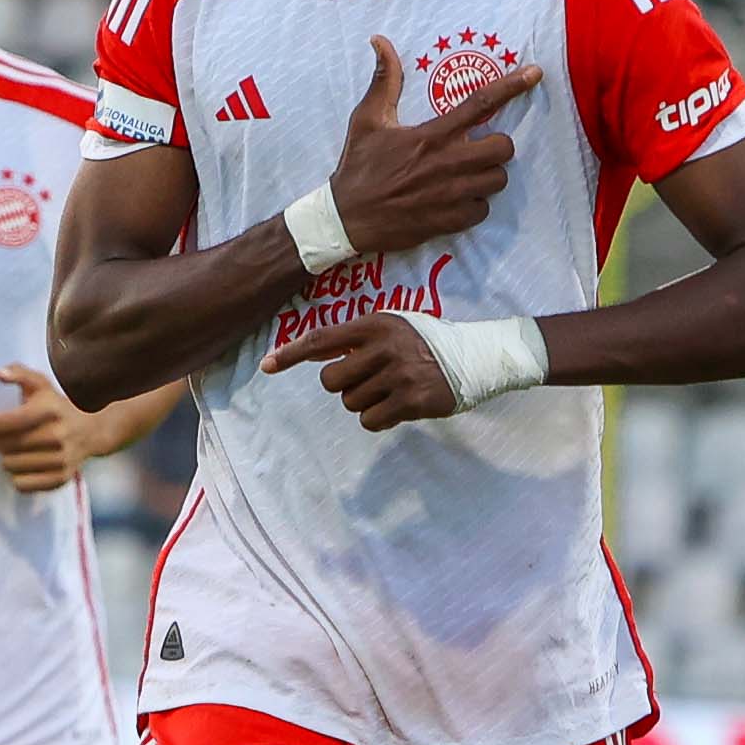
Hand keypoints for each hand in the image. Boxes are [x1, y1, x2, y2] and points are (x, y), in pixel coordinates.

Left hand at [0, 361, 93, 493]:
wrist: (91, 431)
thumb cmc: (56, 406)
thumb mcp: (41, 385)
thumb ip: (19, 373)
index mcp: (50, 410)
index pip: (11, 420)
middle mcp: (57, 435)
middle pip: (5, 445)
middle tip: (6, 435)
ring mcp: (61, 459)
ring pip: (10, 465)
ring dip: (8, 457)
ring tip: (19, 449)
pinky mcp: (60, 478)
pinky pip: (22, 484)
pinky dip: (18, 476)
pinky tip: (26, 464)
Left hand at [262, 313, 459, 431]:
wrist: (477, 358)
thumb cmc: (428, 342)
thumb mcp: (393, 327)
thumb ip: (355, 338)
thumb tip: (311, 353)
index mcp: (376, 324)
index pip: (322, 339)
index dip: (291, 353)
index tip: (267, 365)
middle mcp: (384, 348)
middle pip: (331, 381)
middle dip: (343, 386)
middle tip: (367, 381)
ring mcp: (398, 375)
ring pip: (350, 403)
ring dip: (364, 403)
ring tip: (391, 390)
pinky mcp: (411, 402)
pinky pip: (370, 420)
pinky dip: (379, 418)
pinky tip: (399, 406)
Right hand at [317, 34, 531, 258]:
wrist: (346, 218)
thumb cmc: (358, 166)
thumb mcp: (367, 120)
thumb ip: (384, 82)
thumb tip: (381, 42)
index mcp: (431, 135)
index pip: (480, 104)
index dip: (511, 86)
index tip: (534, 73)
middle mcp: (447, 163)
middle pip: (503, 148)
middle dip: (498, 146)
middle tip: (480, 148)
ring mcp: (450, 194)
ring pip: (497, 180)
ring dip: (489, 175)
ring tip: (469, 174)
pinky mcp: (448, 221)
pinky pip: (483, 210)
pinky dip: (476, 205)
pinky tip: (459, 200)